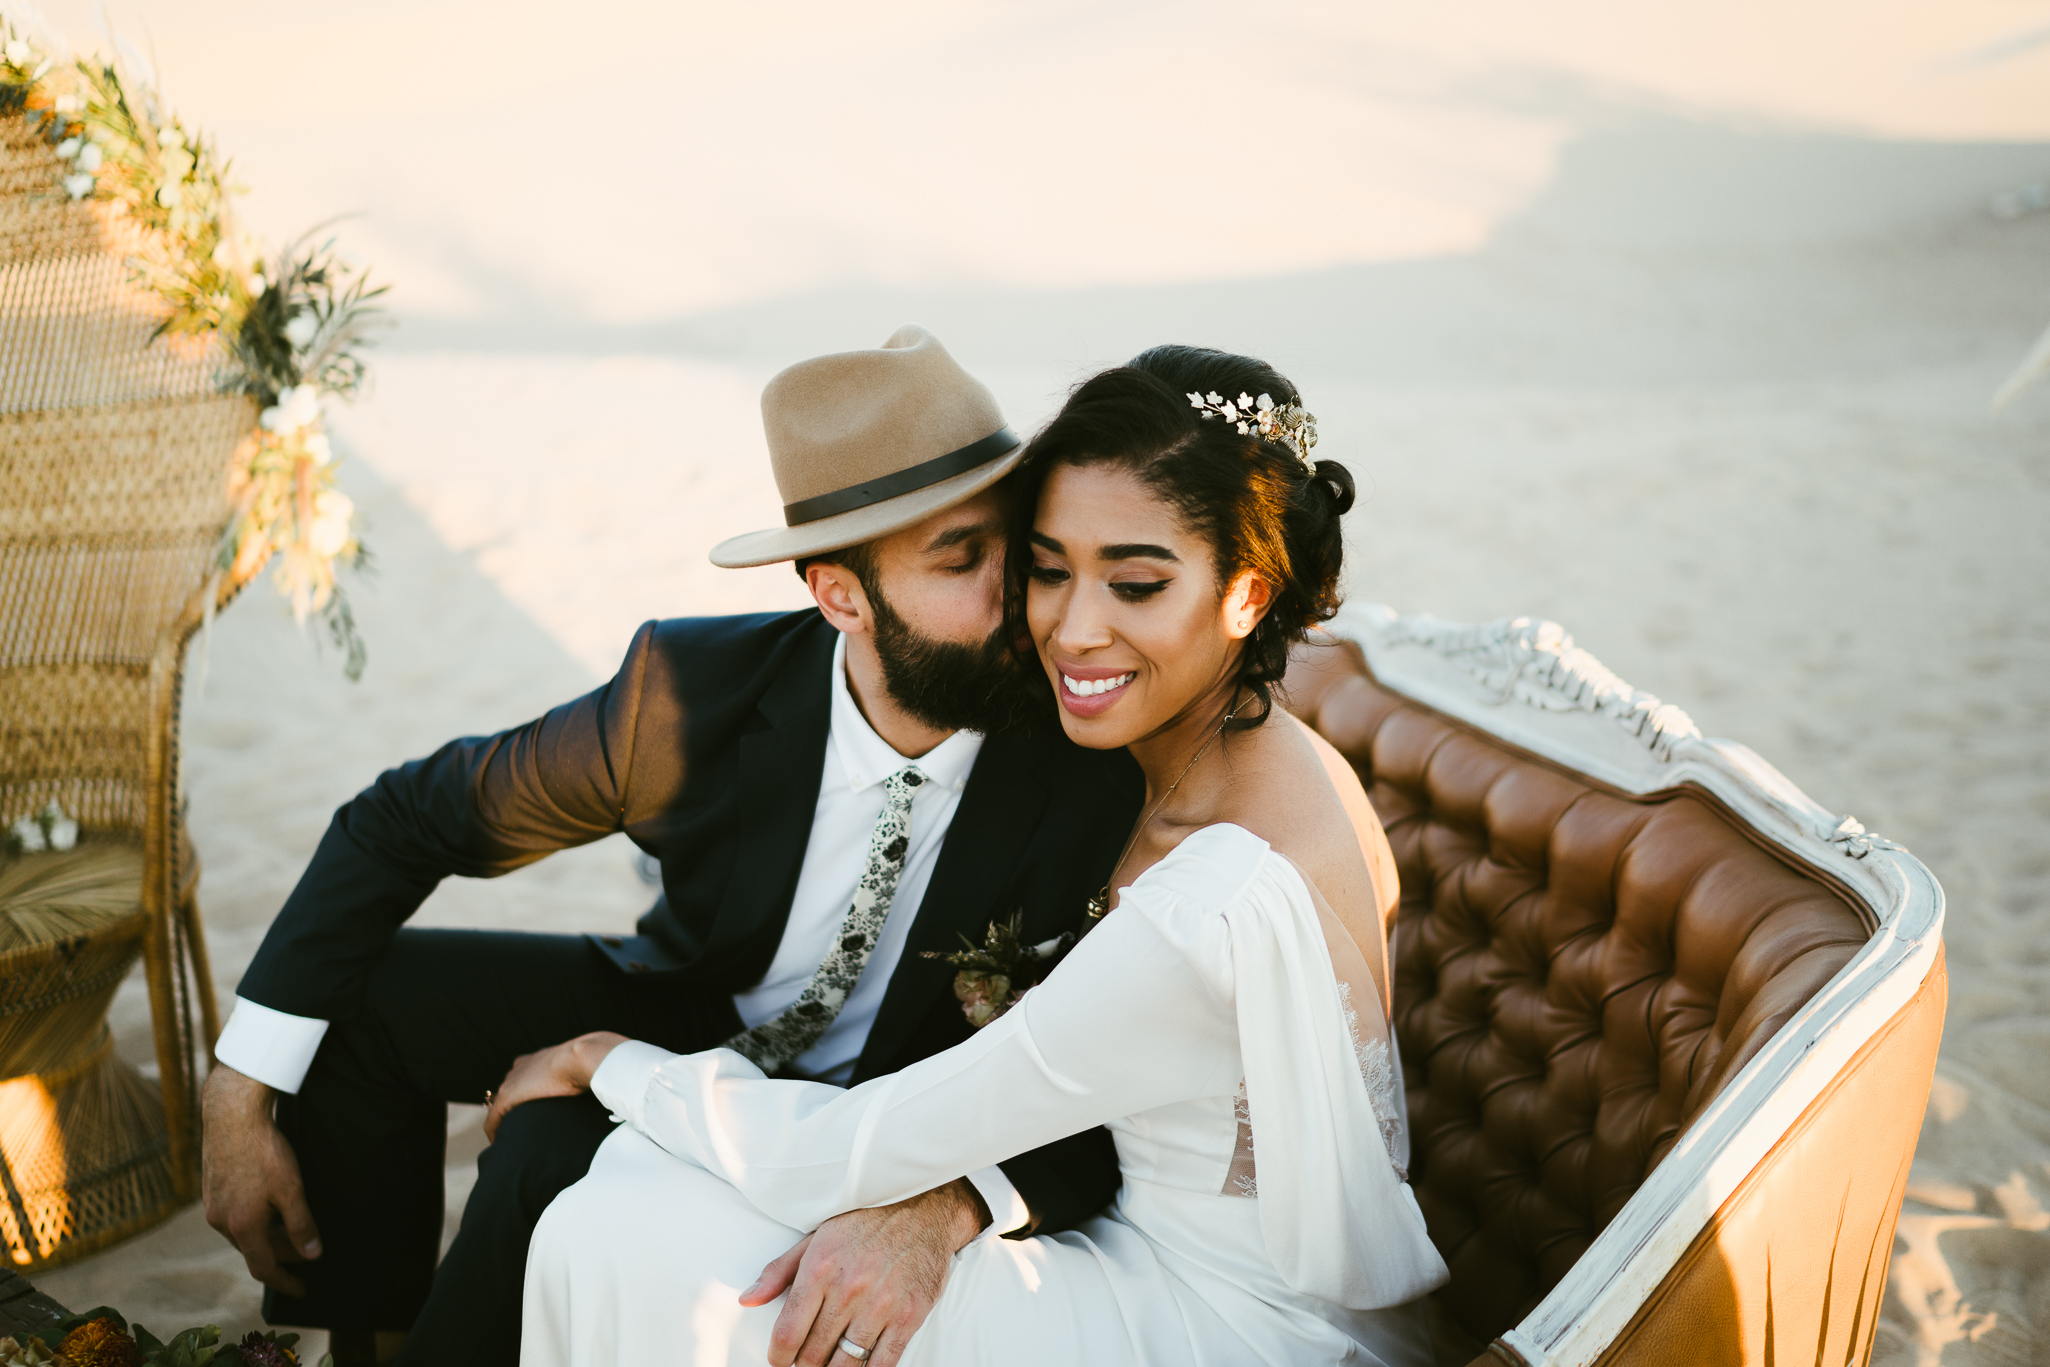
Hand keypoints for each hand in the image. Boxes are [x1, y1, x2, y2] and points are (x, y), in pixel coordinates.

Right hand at [201, 1064, 321, 1295]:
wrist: (231, 1114)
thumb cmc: (263, 1149)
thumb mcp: (291, 1189)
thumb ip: (301, 1225)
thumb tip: (311, 1253)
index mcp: (242, 1225)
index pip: (264, 1268)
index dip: (285, 1281)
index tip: (301, 1289)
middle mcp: (221, 1220)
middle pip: (254, 1250)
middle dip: (281, 1256)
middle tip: (306, 1253)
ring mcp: (212, 1204)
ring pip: (243, 1232)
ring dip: (268, 1237)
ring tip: (291, 1230)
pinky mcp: (211, 1188)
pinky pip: (234, 1216)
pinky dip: (254, 1220)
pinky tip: (269, 1206)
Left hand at [483, 1032, 626, 1141]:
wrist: (586, 1057)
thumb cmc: (595, 1062)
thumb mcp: (590, 1067)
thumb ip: (588, 1076)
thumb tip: (608, 1087)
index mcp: (539, 1059)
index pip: (523, 1078)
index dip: (525, 1096)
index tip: (530, 1113)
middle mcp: (522, 1066)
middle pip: (509, 1091)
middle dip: (513, 1110)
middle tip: (520, 1130)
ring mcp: (514, 1080)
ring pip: (501, 1106)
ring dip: (505, 1121)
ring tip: (512, 1139)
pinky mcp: (508, 1096)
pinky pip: (494, 1119)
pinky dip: (494, 1131)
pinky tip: (499, 1143)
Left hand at [740, 1179, 990, 1366]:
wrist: (923, 1208)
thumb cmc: (864, 1221)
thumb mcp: (816, 1236)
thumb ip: (779, 1271)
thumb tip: (747, 1300)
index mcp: (821, 1268)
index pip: (788, 1334)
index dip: (778, 1358)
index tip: (779, 1361)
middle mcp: (850, 1289)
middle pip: (813, 1353)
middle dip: (804, 1365)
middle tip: (805, 1362)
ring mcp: (882, 1305)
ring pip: (846, 1365)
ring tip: (828, 1365)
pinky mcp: (910, 1316)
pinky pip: (883, 1364)